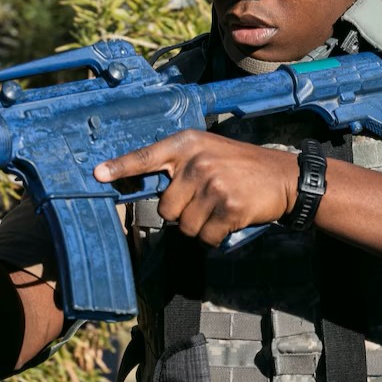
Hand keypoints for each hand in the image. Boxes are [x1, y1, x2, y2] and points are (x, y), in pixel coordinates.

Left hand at [95, 130, 299, 246]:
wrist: (284, 177)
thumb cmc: (241, 167)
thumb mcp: (209, 152)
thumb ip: (180, 165)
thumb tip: (153, 192)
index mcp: (188, 144)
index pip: (146, 156)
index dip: (121, 167)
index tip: (98, 174)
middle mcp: (197, 162)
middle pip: (166, 208)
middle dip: (183, 213)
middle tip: (206, 202)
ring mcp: (213, 185)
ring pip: (184, 226)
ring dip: (200, 226)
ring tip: (221, 208)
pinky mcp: (228, 208)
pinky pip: (205, 237)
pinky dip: (216, 236)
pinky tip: (231, 219)